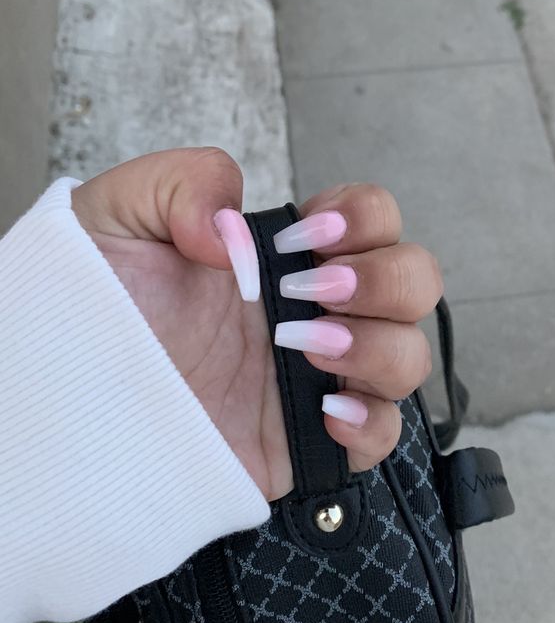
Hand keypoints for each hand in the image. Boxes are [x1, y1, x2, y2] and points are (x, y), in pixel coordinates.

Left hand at [71, 148, 442, 502]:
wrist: (69, 400)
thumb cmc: (90, 308)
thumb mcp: (120, 216)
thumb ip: (186, 183)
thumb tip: (238, 229)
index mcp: (285, 254)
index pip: (374, 217)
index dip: (363, 219)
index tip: (310, 237)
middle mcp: (315, 309)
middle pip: (416, 281)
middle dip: (383, 282)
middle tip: (309, 294)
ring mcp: (318, 374)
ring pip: (410, 355)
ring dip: (376, 348)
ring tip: (303, 350)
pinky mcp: (310, 439)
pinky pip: (383, 435)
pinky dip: (371, 423)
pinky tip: (324, 411)